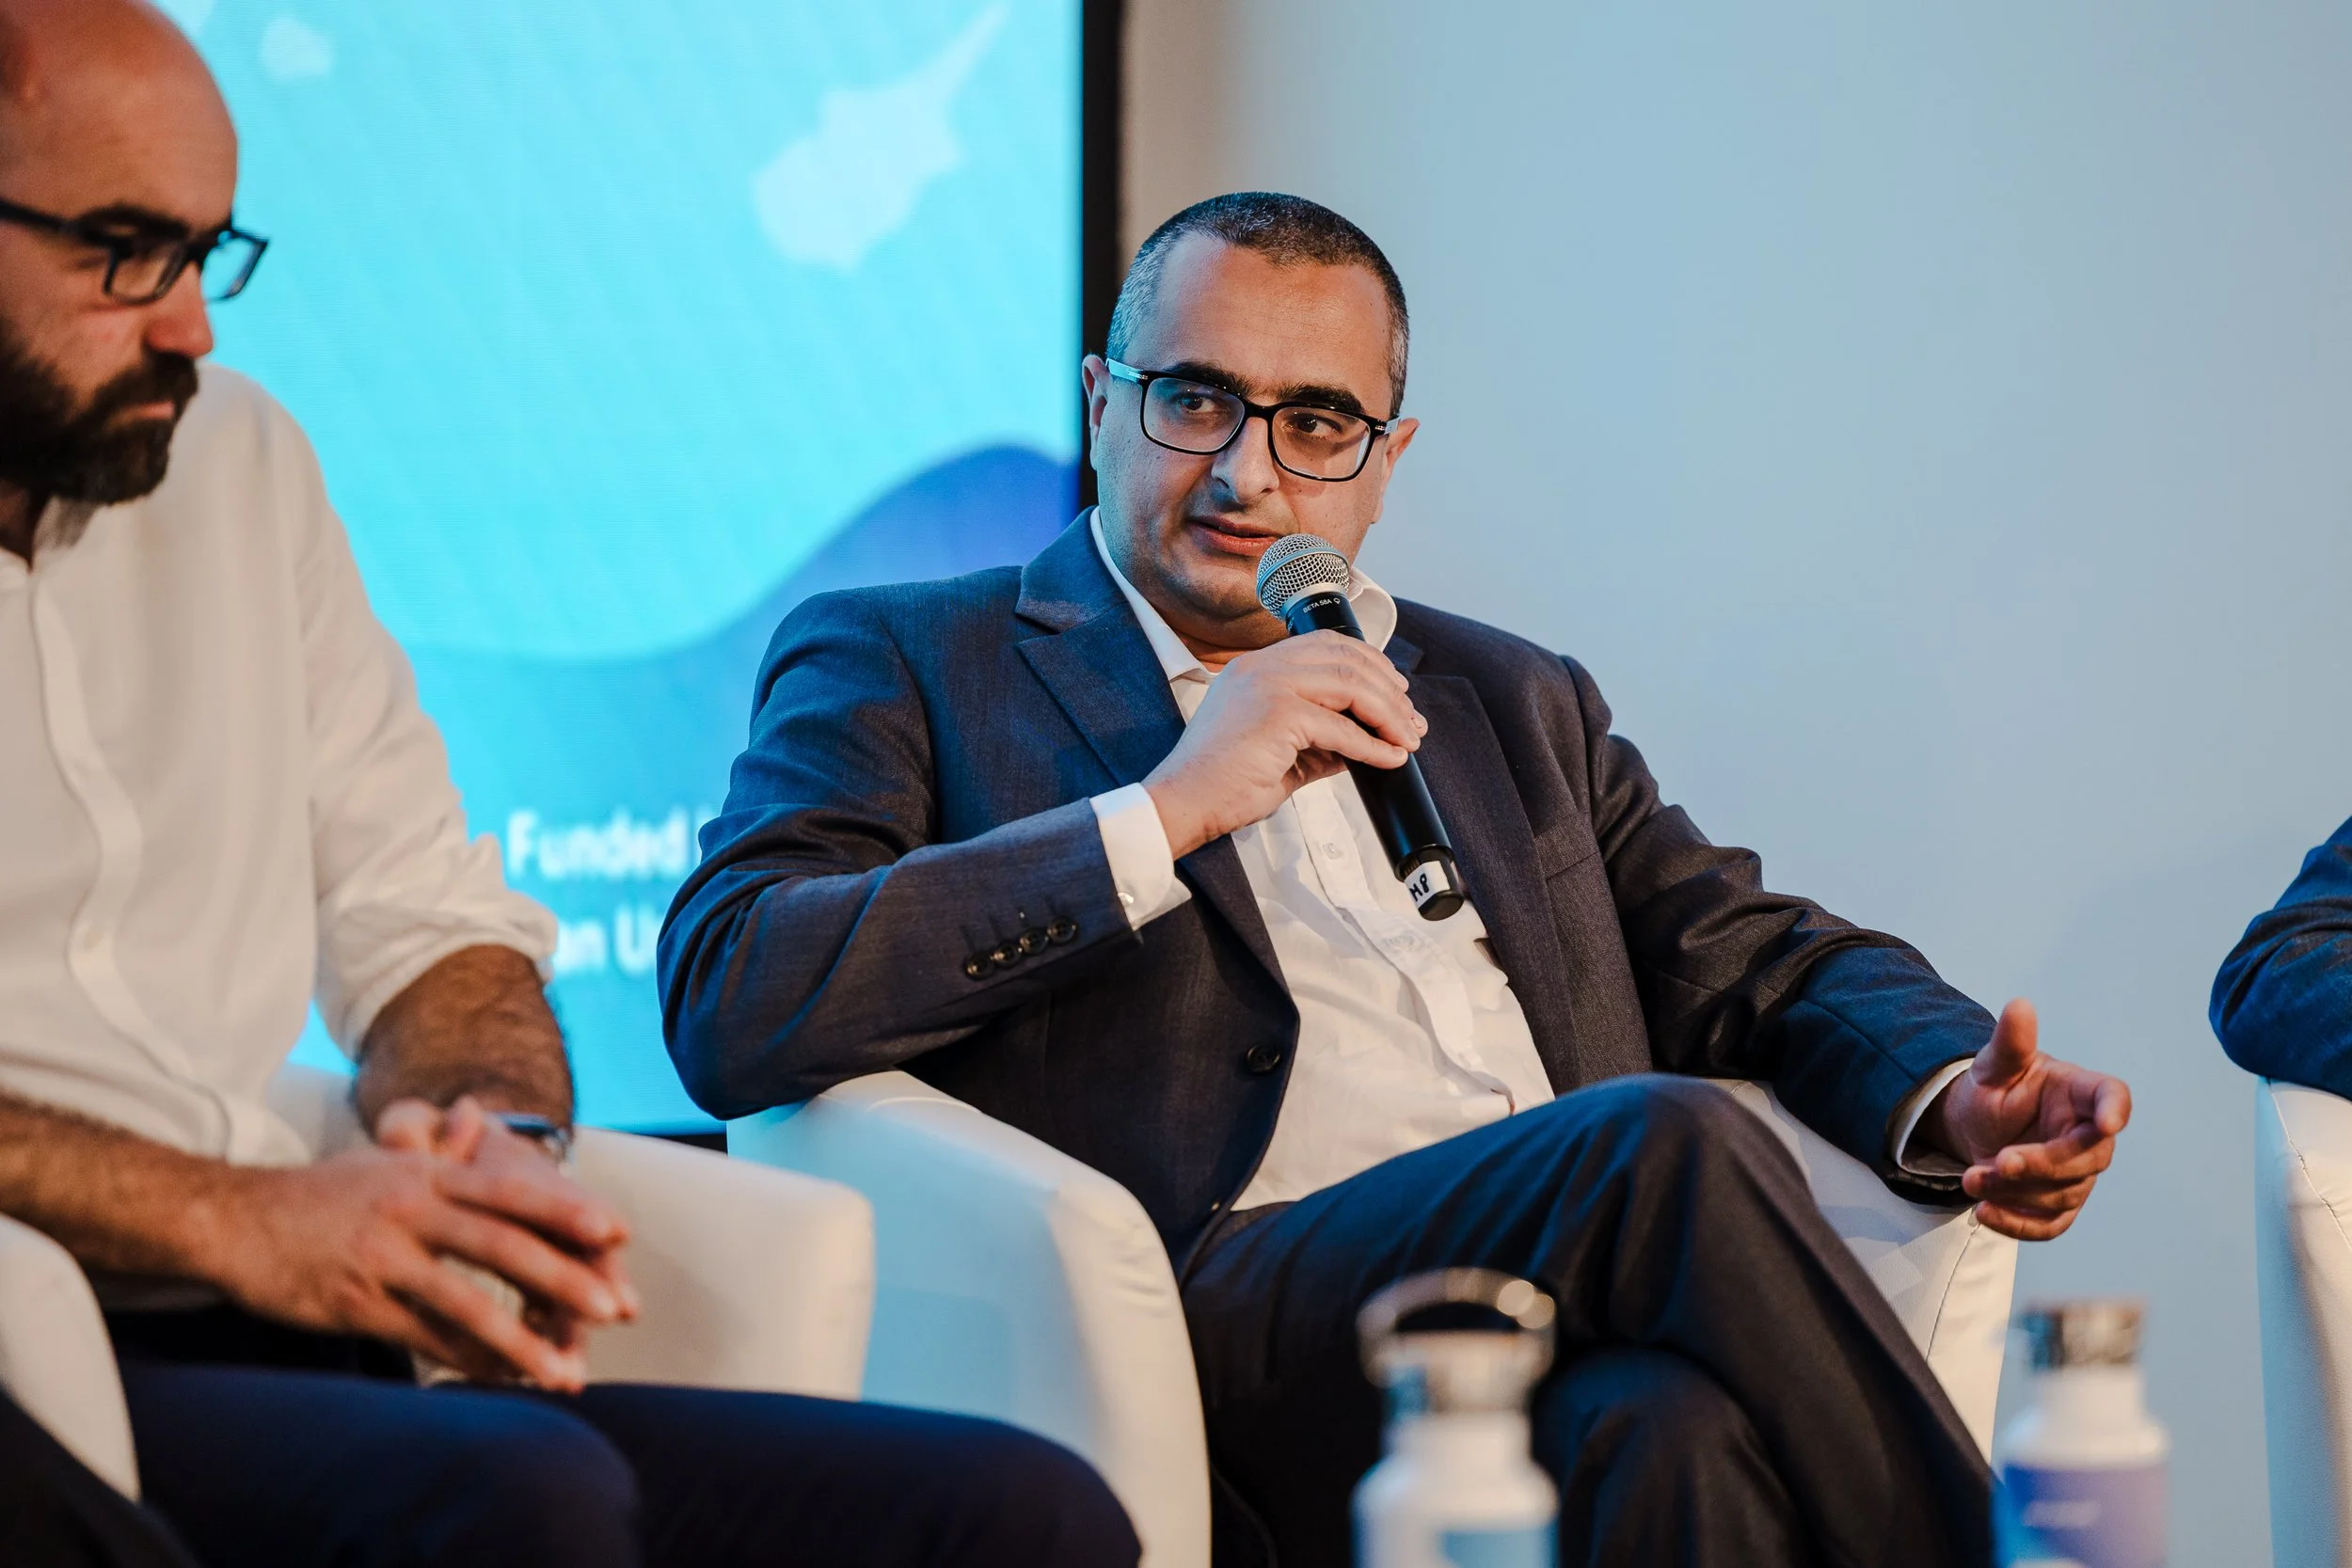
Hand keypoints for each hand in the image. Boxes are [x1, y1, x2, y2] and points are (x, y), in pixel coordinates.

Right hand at [209, 1109, 631, 1388]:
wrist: (234, 1220)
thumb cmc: (323, 1193)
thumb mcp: (385, 1159)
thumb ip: (441, 1152)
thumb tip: (478, 1117)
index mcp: (428, 1173)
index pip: (512, 1191)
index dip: (568, 1211)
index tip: (619, 1233)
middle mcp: (411, 1209)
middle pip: (501, 1245)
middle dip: (564, 1280)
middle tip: (616, 1310)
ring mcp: (382, 1257)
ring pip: (464, 1303)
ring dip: (521, 1341)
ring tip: (567, 1372)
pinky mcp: (355, 1302)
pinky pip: (422, 1337)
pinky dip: (466, 1361)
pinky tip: (503, 1378)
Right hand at [1144, 630, 1425, 857]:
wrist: (1185, 804)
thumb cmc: (1222, 783)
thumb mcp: (1283, 752)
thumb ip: (1322, 740)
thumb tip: (1368, 742)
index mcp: (1256, 667)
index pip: (1326, 645)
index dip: (1370, 664)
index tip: (1396, 693)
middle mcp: (1261, 667)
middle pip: (1346, 658)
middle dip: (1389, 690)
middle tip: (1412, 720)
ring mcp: (1268, 685)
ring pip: (1351, 686)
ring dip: (1389, 714)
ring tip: (1408, 739)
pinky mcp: (1276, 714)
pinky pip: (1341, 727)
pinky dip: (1372, 745)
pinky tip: (1389, 758)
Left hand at [1925, 998, 2131, 1240]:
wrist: (1978, 1124)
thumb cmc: (1997, 1089)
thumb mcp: (1994, 1065)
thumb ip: (2009, 1043)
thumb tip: (2018, 1006)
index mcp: (2079, 1092)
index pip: (2111, 1096)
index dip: (2114, 1109)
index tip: (2109, 1122)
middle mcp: (2087, 1134)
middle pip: (2086, 1157)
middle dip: (2041, 1165)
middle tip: (1997, 1163)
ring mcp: (2078, 1172)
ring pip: (2063, 1193)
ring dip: (2016, 1192)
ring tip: (1971, 1179)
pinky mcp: (2059, 1204)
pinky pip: (2051, 1224)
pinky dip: (2019, 1225)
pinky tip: (1985, 1215)